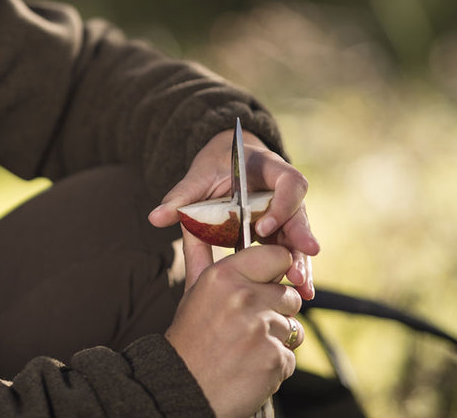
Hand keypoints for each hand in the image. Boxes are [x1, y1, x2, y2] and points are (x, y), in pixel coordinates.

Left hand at [148, 129, 320, 299]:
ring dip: (300, 262)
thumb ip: (181, 196)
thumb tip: (155, 218)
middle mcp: (284, 191)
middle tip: (299, 263)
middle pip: (300, 213)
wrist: (227, 164)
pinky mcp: (281, 230)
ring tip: (301, 288)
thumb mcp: (198, 177)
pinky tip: (300, 292)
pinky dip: (293, 268)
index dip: (281, 204)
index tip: (262, 225)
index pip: (289, 182)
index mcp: (270, 168)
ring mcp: (285, 212)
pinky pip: (290, 249)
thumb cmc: (215, 166)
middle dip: (299, 238)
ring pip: (297, 236)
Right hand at [165, 245, 303, 417]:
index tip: (267, 282)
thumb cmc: (190, 337)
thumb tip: (189, 217)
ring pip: (293, 327)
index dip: (277, 270)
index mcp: (224, 276)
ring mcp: (261, 329)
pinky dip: (275, 366)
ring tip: (247, 348)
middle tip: (247, 326)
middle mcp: (244, 298)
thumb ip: (200, 252)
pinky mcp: (274, 358)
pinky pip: (290, 356)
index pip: (277, 256)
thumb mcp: (194, 291)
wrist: (184, 387)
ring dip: (276, 340)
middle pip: (289, 295)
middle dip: (275, 312)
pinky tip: (250, 366)